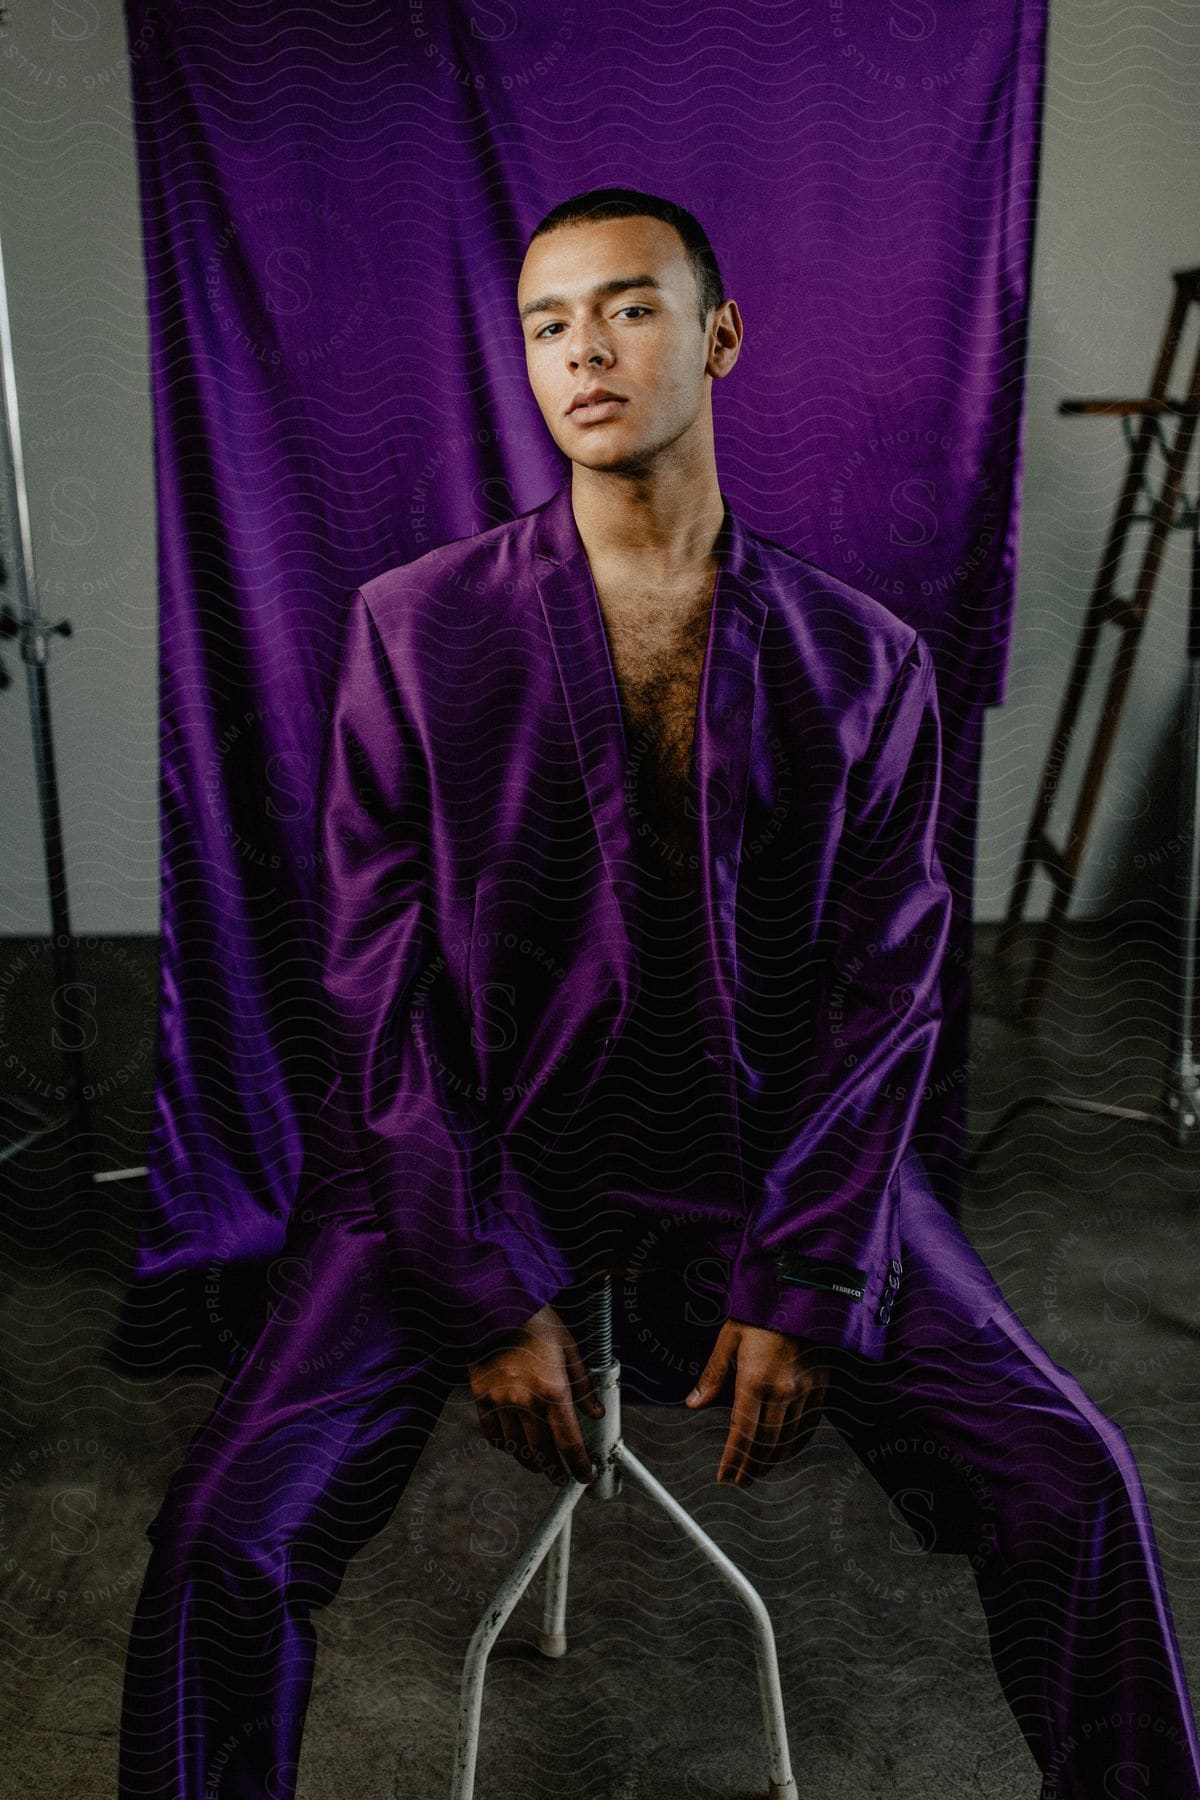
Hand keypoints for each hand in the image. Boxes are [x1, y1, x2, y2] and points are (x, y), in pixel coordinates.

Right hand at [467, 1304, 603, 1486]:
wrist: (495, 1305)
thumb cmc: (535, 1323)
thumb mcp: (568, 1348)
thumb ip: (583, 1384)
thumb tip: (597, 1410)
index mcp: (553, 1389)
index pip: (569, 1441)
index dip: (578, 1465)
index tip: (585, 1475)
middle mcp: (526, 1402)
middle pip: (543, 1452)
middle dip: (555, 1470)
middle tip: (562, 1476)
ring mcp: (500, 1402)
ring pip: (517, 1448)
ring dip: (531, 1462)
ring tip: (540, 1465)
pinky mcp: (481, 1398)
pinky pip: (492, 1434)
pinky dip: (504, 1446)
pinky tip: (513, 1446)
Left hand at [685, 1319, 828, 1487]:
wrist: (803, 1295)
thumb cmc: (762, 1314)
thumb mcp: (729, 1339)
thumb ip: (712, 1375)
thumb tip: (693, 1403)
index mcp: (755, 1379)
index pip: (742, 1433)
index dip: (733, 1460)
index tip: (724, 1476)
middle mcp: (782, 1390)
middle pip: (765, 1444)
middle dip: (750, 1467)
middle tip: (739, 1480)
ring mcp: (805, 1391)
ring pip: (787, 1440)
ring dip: (770, 1461)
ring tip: (756, 1471)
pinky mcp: (821, 1388)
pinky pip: (808, 1427)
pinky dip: (795, 1446)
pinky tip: (784, 1453)